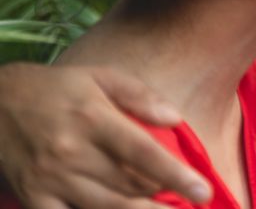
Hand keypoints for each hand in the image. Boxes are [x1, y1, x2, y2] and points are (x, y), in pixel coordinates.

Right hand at [0, 63, 211, 208]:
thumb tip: (175, 118)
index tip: (203, 191)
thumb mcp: (100, 78)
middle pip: (129, 186)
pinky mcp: (34, 197)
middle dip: (164, 198)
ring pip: (105, 208)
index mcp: (94, 119)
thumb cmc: (57, 89)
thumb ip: (140, 96)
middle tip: (192, 204)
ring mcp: (51, 179)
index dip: (176, 176)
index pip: (143, 153)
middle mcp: (72, 152)